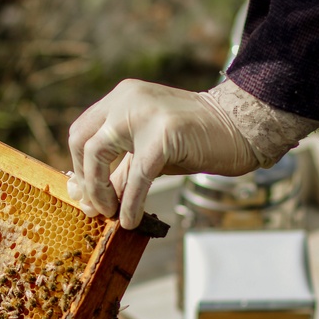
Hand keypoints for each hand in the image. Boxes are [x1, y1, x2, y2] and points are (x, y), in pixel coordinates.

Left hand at [66, 78, 315, 228]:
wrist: (241, 126)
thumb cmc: (195, 140)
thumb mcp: (147, 151)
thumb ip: (119, 168)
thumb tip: (88, 197)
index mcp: (121, 98)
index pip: (80, 132)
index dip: (77, 166)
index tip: (84, 193)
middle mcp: (127, 99)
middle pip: (81, 141)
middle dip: (84, 179)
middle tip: (95, 206)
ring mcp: (144, 113)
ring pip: (98, 155)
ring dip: (99, 190)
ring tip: (110, 212)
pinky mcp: (163, 134)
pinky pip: (135, 176)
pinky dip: (130, 202)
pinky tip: (130, 220)